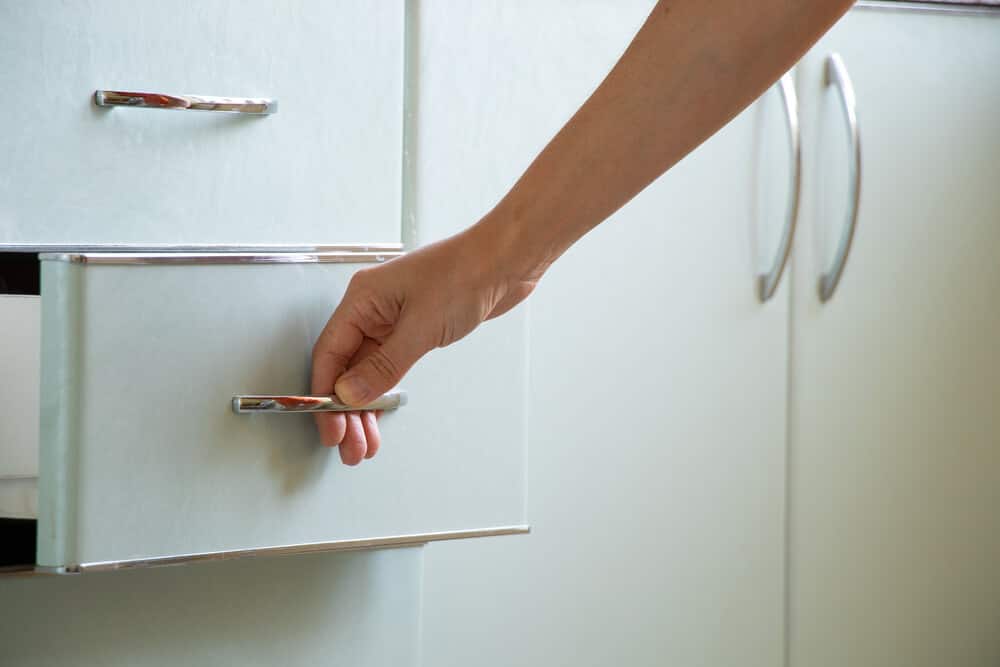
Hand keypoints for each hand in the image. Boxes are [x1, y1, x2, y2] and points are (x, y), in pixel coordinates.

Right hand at [311, 223, 539, 464]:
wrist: (504, 262)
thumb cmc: (465, 274)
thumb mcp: (421, 327)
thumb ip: (384, 366)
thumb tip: (351, 394)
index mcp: (362, 299)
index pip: (329, 354)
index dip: (325, 395)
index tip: (330, 427)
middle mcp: (372, 309)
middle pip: (345, 368)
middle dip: (346, 411)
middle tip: (349, 445)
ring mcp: (392, 319)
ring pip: (366, 371)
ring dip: (365, 408)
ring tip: (365, 443)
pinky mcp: (412, 329)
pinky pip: (387, 366)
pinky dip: (384, 392)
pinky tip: (381, 414)